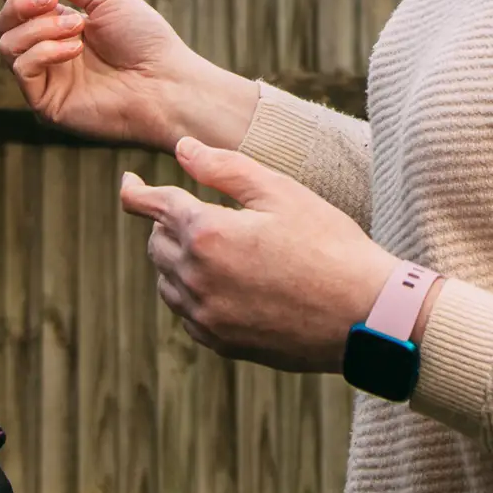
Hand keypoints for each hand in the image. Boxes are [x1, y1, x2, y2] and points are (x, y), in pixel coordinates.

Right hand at [0, 0, 256, 151]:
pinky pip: (20, 68)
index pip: (19, 2)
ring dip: (39, 27)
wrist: (165, 82)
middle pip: (3, 22)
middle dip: (20, 2)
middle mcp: (47, 51)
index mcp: (60, 24)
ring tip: (77, 28)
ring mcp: (45, 79)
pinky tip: (74, 50)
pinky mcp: (45, 104)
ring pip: (6, 43)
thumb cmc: (143, 38)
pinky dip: (44, 51)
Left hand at [120, 137, 400, 373]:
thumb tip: (182, 149)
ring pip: (167, 282)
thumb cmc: (329, 245)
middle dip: (168, 223)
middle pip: (157, 243)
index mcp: (207, 233)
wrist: (364, 314)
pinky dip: (193, 294)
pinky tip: (224, 284)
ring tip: (214, 247)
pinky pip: (187, 315)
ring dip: (177, 260)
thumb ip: (224, 169)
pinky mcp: (222, 343)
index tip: (128, 183)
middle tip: (197, 211)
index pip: (154, 205)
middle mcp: (196, 278)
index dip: (137, 191)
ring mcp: (207, 316)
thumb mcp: (280, 193)